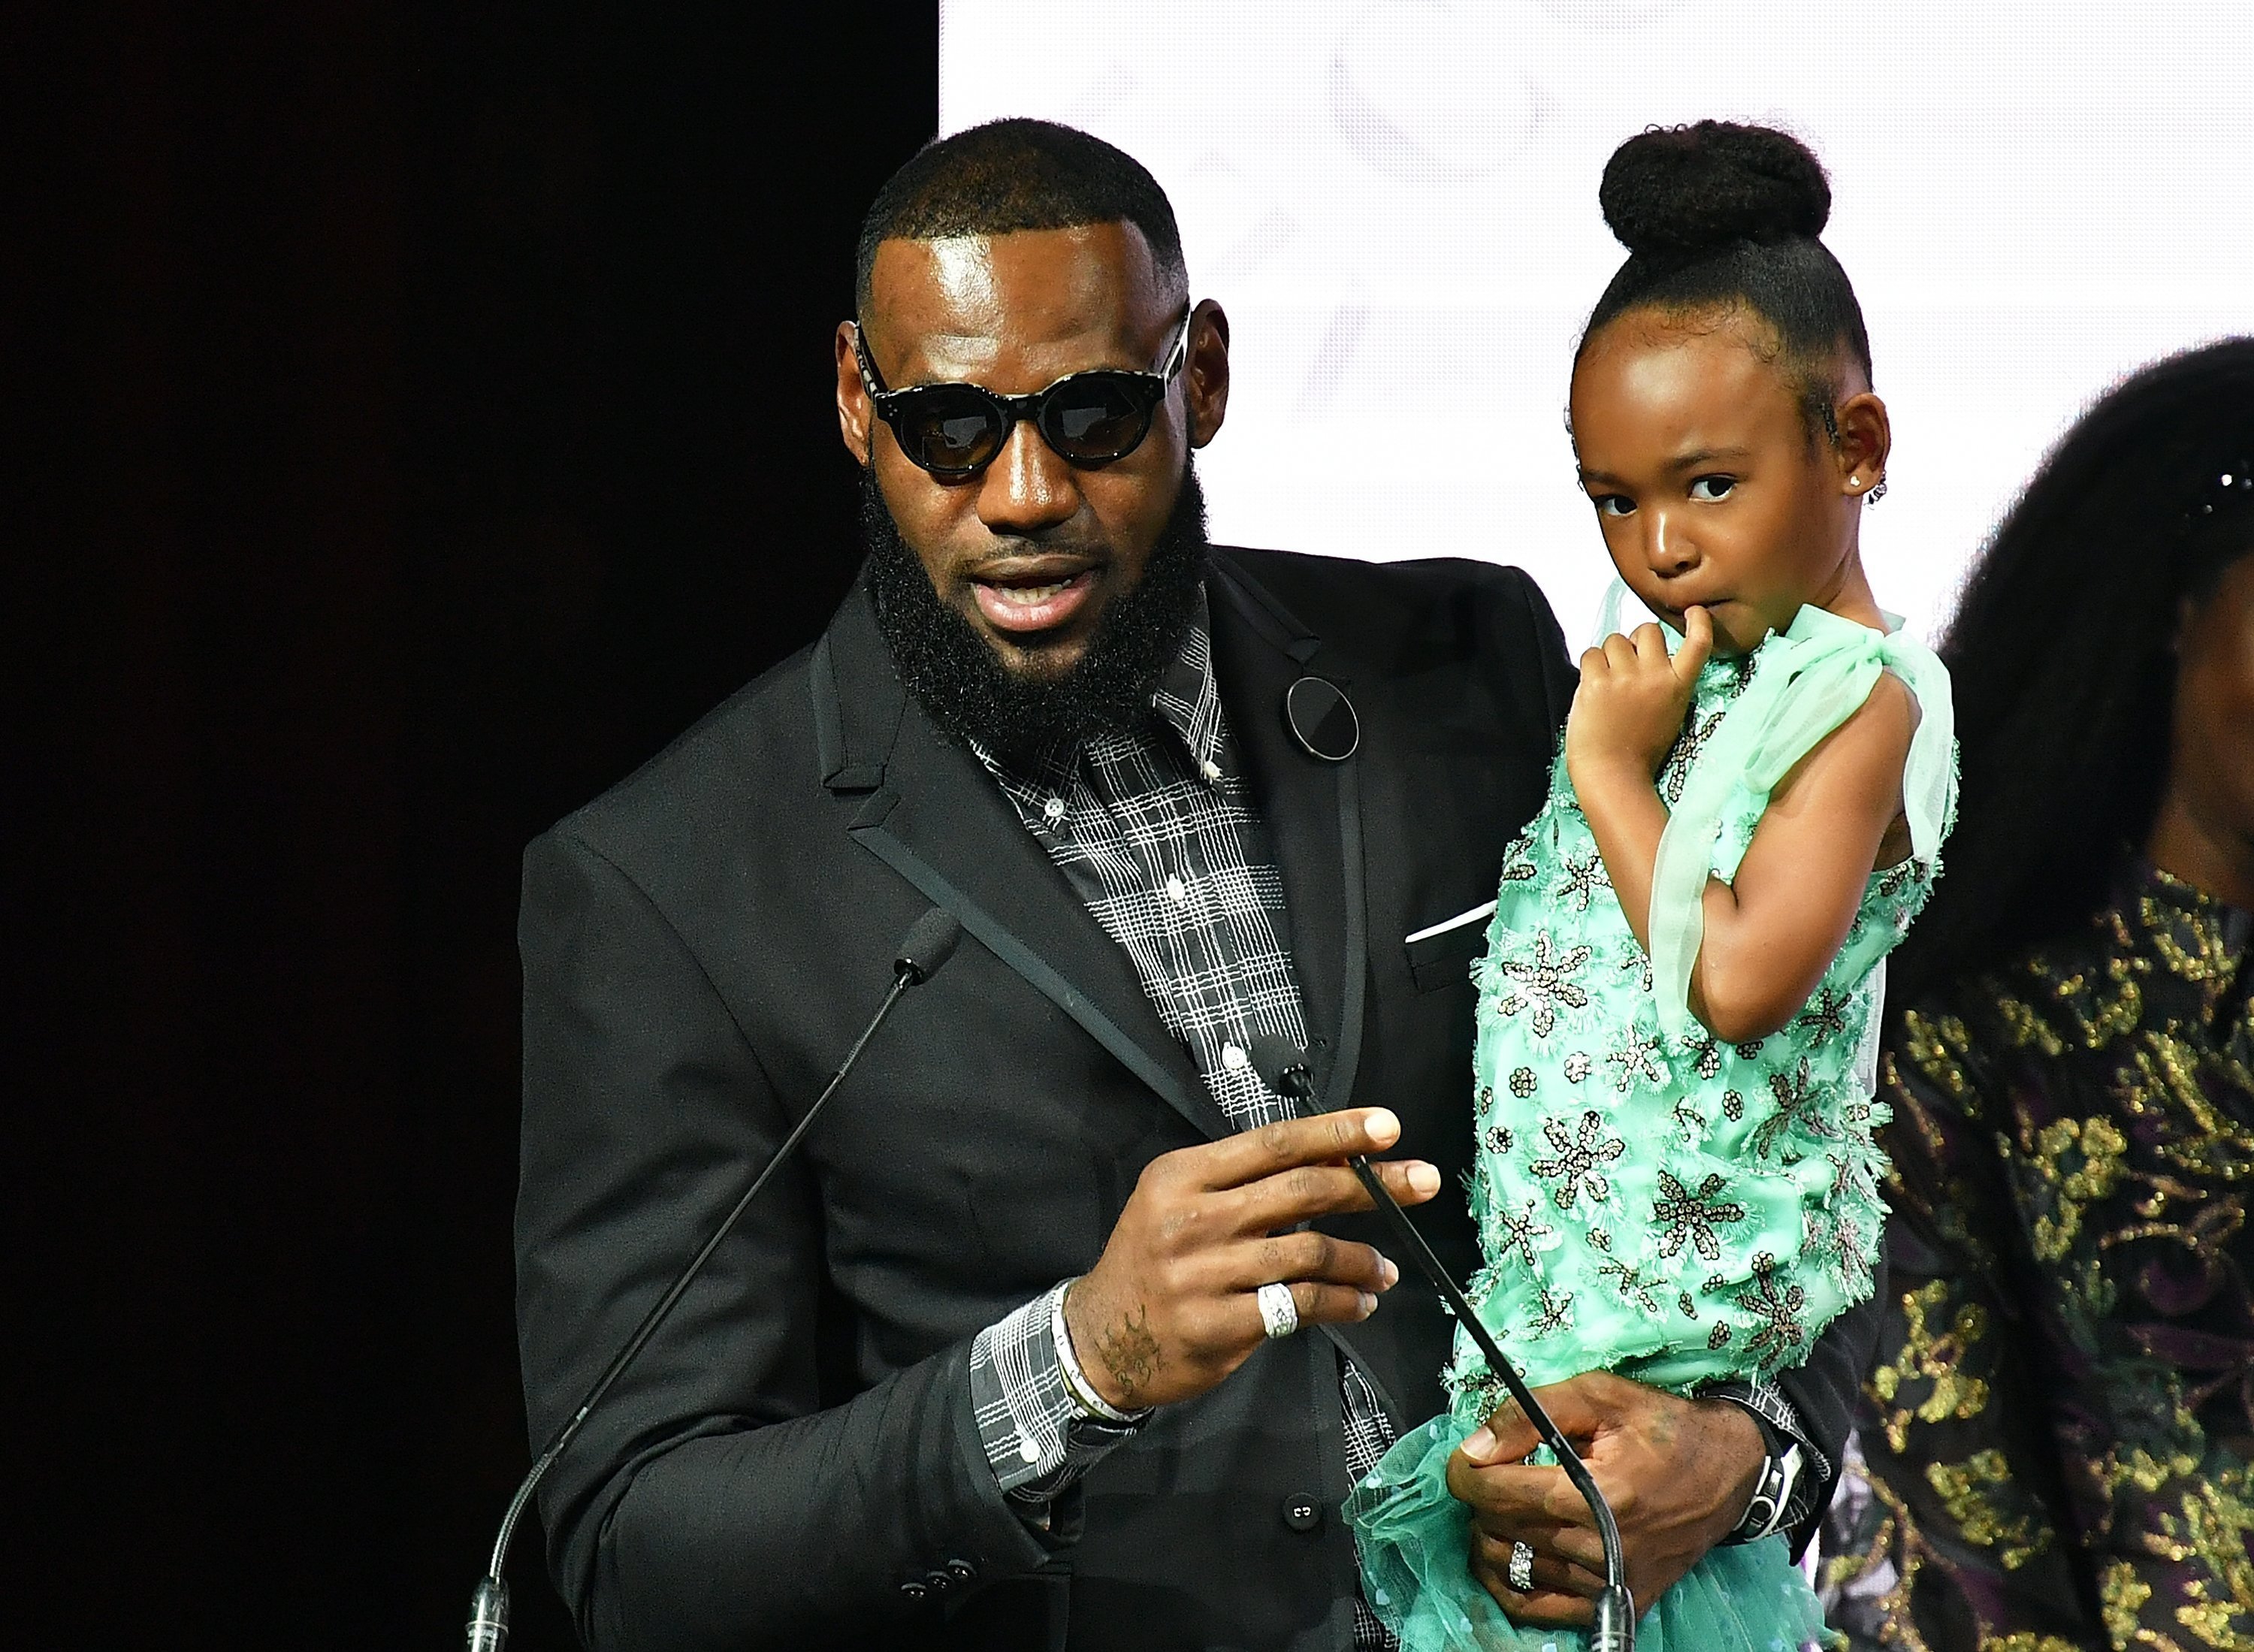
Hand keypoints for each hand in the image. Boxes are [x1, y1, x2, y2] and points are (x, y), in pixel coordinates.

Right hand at [1060, 1108, 1440, 1409]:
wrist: (1099, 1338)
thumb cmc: (1154, 1260)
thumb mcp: (1179, 1201)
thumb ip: (1244, 1182)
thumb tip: (1336, 1161)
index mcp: (1182, 1175)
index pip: (1273, 1143)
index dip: (1336, 1131)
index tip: (1388, 1125)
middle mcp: (1192, 1219)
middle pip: (1302, 1189)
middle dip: (1373, 1184)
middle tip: (1424, 1181)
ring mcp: (1205, 1275)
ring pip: (1310, 1252)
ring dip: (1362, 1258)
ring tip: (1386, 1268)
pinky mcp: (1220, 1326)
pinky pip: (1301, 1306)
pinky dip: (1342, 1301)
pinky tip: (1361, 1302)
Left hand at [1443, 1370, 1762, 1626]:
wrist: (1729, 1472)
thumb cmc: (1663, 1428)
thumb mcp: (1599, 1395)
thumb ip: (1530, 1415)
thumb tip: (1476, 1446)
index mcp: (1596, 1492)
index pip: (1498, 1493)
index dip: (1464, 1473)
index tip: (1465, 1460)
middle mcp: (1601, 1546)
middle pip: (1500, 1528)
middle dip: (1481, 1498)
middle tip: (1493, 1474)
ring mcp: (1609, 1581)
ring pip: (1513, 1568)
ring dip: (1492, 1535)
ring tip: (1504, 1508)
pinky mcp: (1618, 1600)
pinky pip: (1541, 1610)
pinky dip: (1512, 1586)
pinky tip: (1508, 1557)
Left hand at [1565, 608, 1712, 790]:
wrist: (1613, 775)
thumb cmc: (1639, 749)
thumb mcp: (1669, 713)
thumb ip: (1662, 681)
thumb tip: (1644, 653)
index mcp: (1679, 687)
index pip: (1698, 644)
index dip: (1698, 621)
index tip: (1693, 610)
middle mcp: (1655, 677)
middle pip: (1647, 630)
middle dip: (1636, 642)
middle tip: (1628, 667)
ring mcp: (1625, 678)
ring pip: (1615, 640)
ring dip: (1609, 656)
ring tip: (1608, 684)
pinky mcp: (1597, 682)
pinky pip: (1591, 654)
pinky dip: (1590, 667)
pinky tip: (1592, 689)